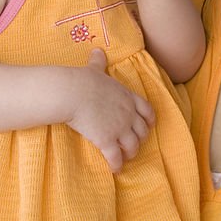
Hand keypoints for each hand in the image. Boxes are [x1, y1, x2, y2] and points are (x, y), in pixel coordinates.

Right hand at [66, 49, 155, 172]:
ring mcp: (119, 128)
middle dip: (139, 139)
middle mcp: (128, 114)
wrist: (72, 93)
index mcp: (127, 97)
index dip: (149, 120)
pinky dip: (117, 164)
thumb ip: (99, 62)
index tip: (148, 126)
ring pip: (132, 146)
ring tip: (125, 158)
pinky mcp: (107, 140)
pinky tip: (115, 169)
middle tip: (133, 145)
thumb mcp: (95, 69)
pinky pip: (116, 157)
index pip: (147, 110)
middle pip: (142, 131)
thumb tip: (97, 50)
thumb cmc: (82, 80)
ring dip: (130, 153)